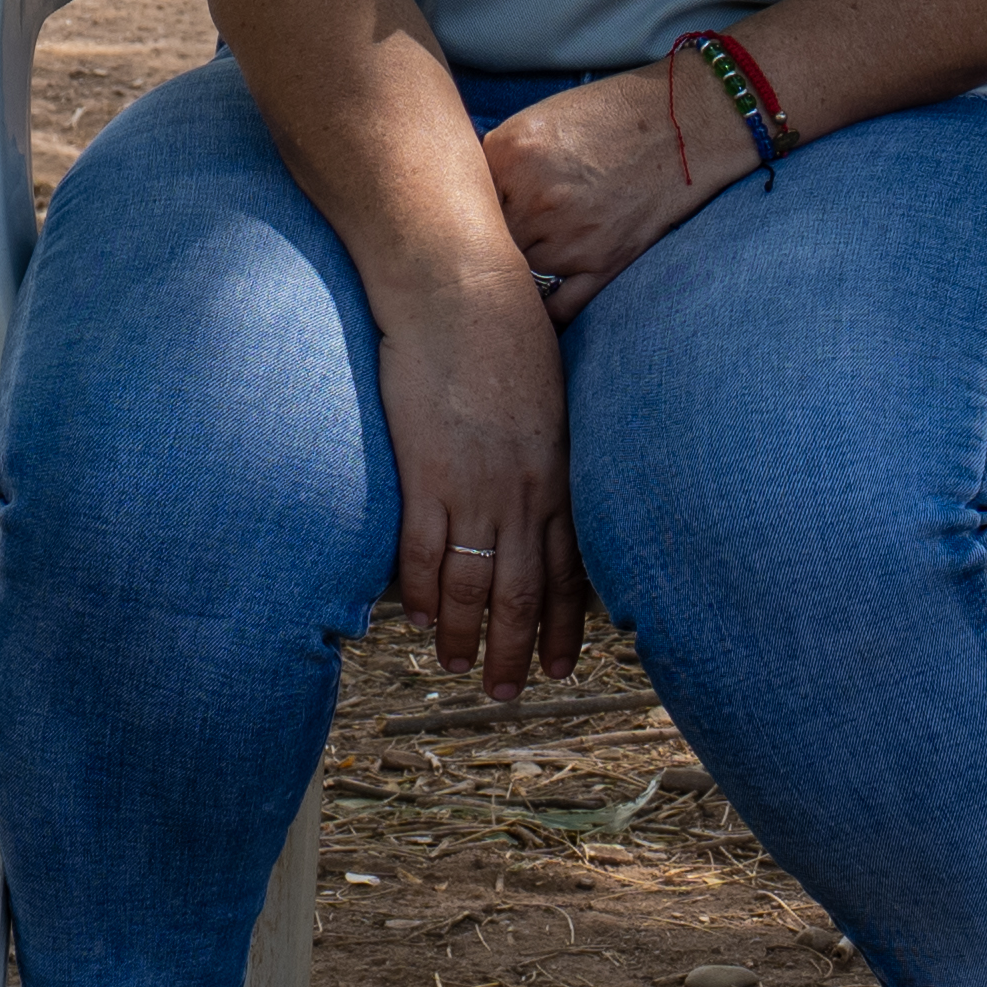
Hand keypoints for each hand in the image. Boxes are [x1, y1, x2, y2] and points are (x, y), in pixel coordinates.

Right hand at [371, 267, 580, 697]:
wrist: (459, 294)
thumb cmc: (506, 329)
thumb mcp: (548, 395)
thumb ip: (546, 446)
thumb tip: (544, 475)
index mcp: (556, 474)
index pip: (566, 570)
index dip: (563, 623)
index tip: (562, 661)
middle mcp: (522, 493)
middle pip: (522, 593)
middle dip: (518, 649)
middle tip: (511, 691)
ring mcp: (473, 489)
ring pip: (472, 586)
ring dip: (468, 636)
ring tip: (459, 669)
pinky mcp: (424, 476)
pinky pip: (423, 554)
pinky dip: (422, 593)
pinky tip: (420, 620)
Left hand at [481, 58, 745, 320]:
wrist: (687, 120)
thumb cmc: (614, 114)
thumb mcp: (539, 120)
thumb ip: (498, 162)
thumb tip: (467, 203)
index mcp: (509, 154)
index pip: (459, 201)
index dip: (458, 214)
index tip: (458, 223)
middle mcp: (533, 198)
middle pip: (481, 242)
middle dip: (480, 248)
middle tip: (474, 257)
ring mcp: (568, 237)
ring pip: (513, 278)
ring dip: (509, 278)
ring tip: (502, 278)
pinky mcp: (602, 264)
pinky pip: (555, 309)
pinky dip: (540, 315)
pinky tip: (530, 311)